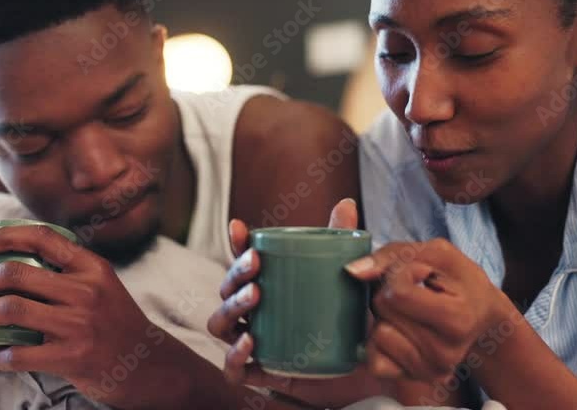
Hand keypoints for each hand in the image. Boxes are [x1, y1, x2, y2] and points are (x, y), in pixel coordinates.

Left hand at [0, 225, 168, 407]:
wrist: (147, 364)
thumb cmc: (115, 321)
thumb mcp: (100, 284)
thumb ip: (66, 270)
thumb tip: (11, 256)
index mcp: (91, 266)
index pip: (42, 237)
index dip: (4, 235)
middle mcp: (86, 290)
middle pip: (16, 274)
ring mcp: (80, 324)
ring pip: (12, 311)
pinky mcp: (74, 357)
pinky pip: (22, 354)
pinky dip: (0, 355)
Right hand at [207, 198, 382, 408]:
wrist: (356, 366)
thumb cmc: (342, 316)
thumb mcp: (344, 278)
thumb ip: (342, 242)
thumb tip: (346, 203)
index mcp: (264, 285)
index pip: (242, 262)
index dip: (235, 244)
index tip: (238, 226)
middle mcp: (250, 313)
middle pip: (226, 290)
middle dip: (235, 273)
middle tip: (257, 263)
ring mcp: (251, 342)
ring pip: (220, 324)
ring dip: (231, 308)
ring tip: (255, 296)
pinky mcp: (259, 373)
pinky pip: (233, 369)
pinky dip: (235, 355)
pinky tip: (250, 341)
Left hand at [345, 239, 516, 383]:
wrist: (479, 313)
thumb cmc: (456, 278)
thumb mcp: (435, 253)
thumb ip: (392, 255)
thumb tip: (353, 271)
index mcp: (458, 320)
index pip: (398, 294)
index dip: (399, 273)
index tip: (419, 272)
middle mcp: (446, 354)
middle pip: (383, 310)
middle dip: (389, 292)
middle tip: (414, 291)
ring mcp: (430, 371)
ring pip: (377, 334)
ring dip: (386, 317)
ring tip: (410, 311)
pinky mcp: (413, 379)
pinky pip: (375, 361)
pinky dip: (380, 341)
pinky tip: (400, 331)